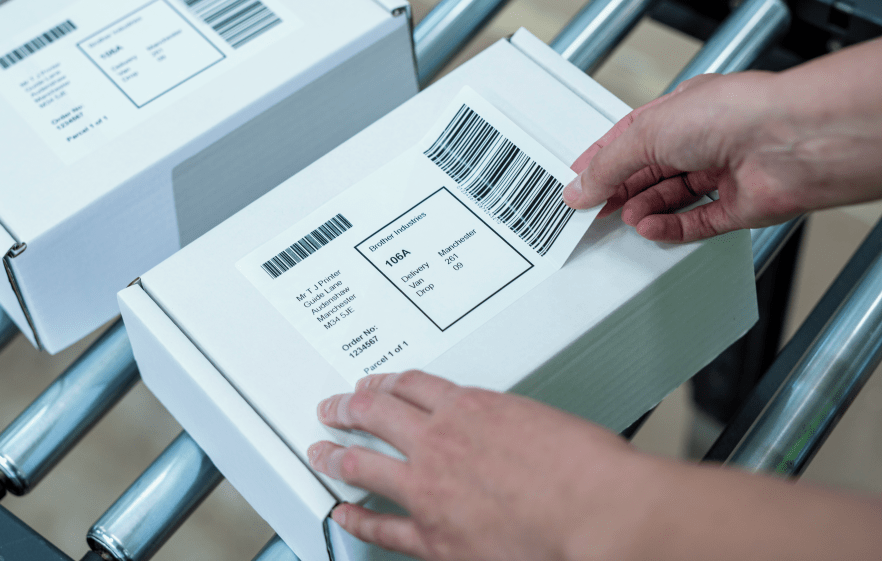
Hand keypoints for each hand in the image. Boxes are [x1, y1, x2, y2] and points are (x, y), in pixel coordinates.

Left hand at [306, 371, 658, 560]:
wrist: (599, 513)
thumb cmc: (589, 471)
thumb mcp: (543, 422)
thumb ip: (509, 428)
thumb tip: (507, 438)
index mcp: (470, 407)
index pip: (413, 386)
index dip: (386, 384)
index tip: (375, 386)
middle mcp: (440, 441)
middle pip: (376, 414)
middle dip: (348, 409)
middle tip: (333, 408)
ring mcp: (429, 489)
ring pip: (364, 464)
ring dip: (336, 455)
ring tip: (319, 451)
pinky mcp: (432, 535)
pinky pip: (380, 524)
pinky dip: (355, 518)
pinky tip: (342, 513)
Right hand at [562, 37, 881, 242]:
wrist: (790, 141)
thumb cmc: (735, 113)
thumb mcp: (648, 132)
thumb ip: (609, 165)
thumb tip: (581, 187)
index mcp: (683, 110)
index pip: (633, 136)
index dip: (603, 158)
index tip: (578, 180)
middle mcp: (705, 139)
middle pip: (650, 170)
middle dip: (619, 188)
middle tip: (591, 207)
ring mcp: (724, 173)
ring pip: (672, 198)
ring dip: (643, 208)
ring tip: (622, 217)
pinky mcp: (739, 206)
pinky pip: (697, 222)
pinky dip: (670, 228)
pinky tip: (648, 228)